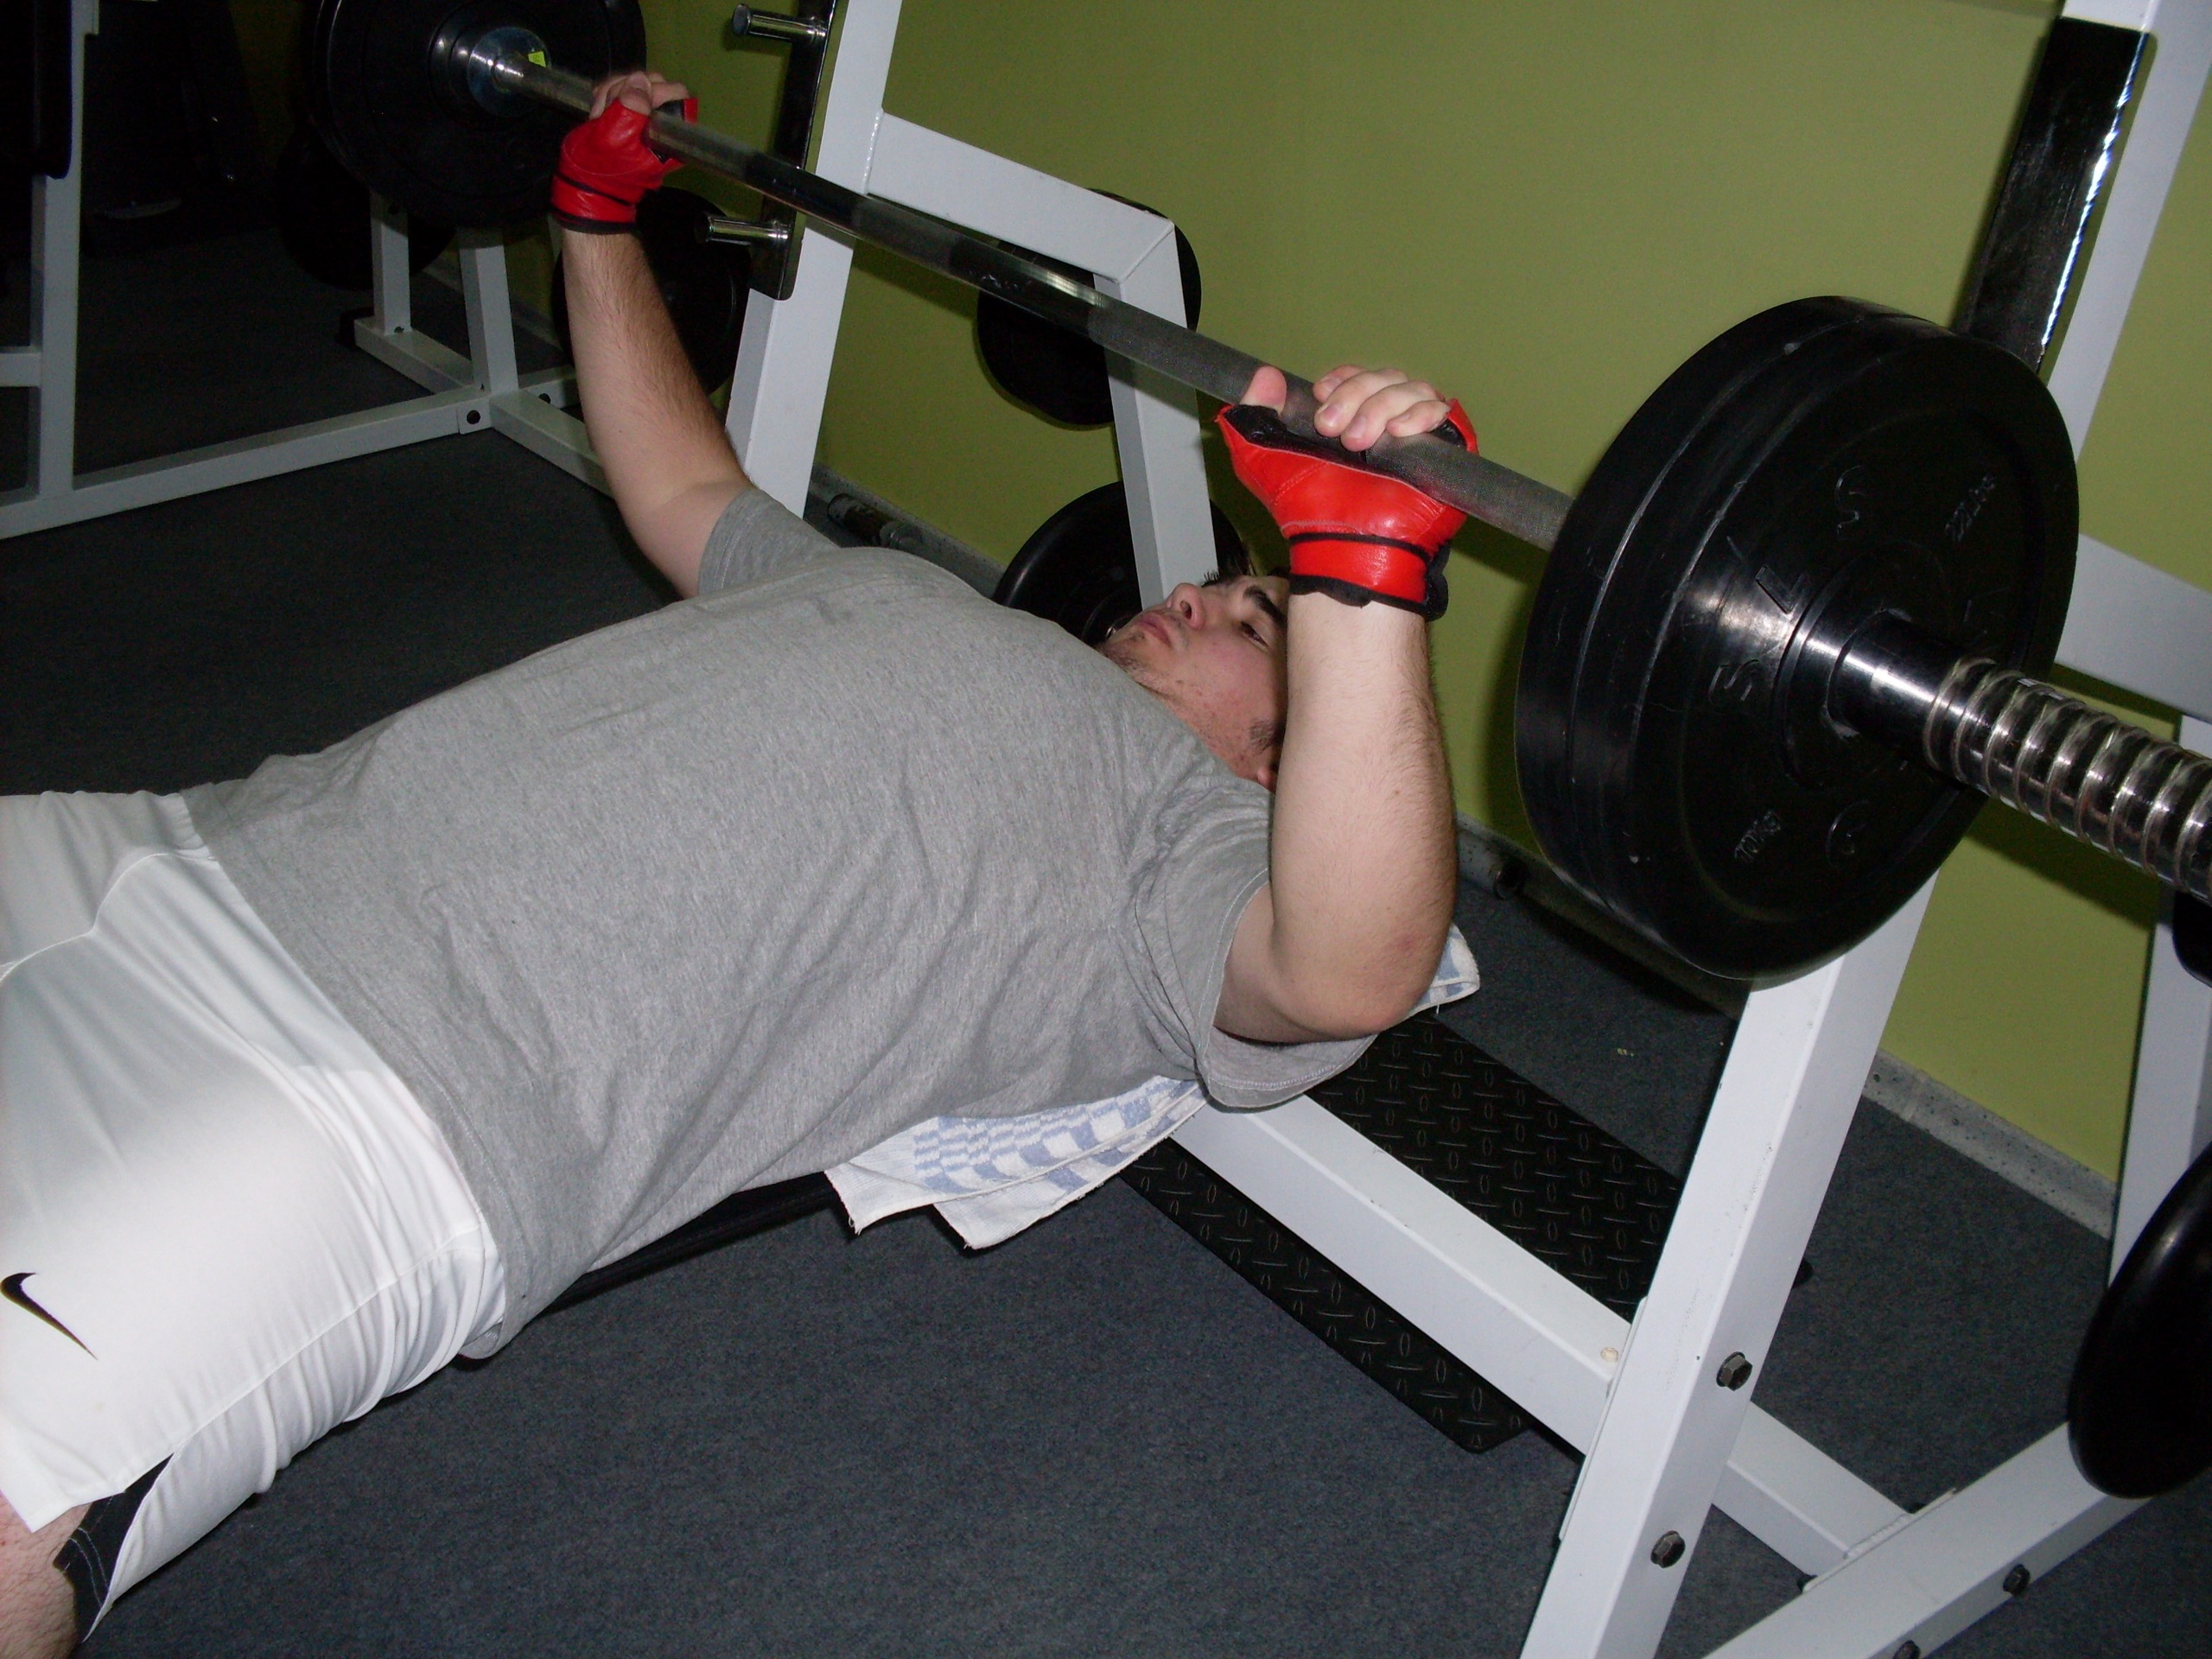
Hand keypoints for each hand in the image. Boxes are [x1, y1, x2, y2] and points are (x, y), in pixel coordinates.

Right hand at [550, 71, 695, 233]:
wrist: (583, 183)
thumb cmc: (600, 168)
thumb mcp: (613, 138)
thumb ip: (629, 109)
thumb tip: (641, 80)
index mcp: (668, 135)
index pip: (678, 94)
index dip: (655, 89)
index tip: (632, 99)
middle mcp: (662, 124)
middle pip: (655, 82)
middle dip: (626, 89)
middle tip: (607, 109)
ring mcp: (645, 115)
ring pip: (635, 82)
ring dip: (611, 92)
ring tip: (599, 115)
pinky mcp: (629, 111)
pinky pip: (621, 88)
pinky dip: (605, 94)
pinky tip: (597, 113)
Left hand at [1217, 365, 1475, 618]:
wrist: (1340, 545)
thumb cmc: (1306, 511)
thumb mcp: (1261, 460)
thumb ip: (1253, 414)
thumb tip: (1264, 375)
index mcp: (1353, 421)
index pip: (1359, 376)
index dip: (1343, 378)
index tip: (1321, 394)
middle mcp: (1388, 426)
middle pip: (1386, 377)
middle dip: (1356, 393)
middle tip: (1331, 428)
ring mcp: (1419, 439)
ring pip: (1413, 389)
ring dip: (1380, 407)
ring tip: (1359, 443)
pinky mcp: (1446, 453)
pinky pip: (1444, 413)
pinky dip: (1420, 414)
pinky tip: (1397, 433)